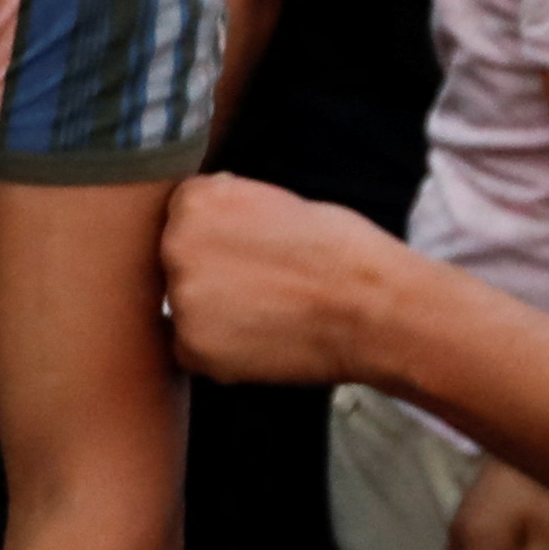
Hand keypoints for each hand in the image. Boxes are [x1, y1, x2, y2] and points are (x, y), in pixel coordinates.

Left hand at [158, 173, 423, 384]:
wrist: (372, 307)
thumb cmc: (337, 250)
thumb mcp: (273, 200)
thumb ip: (227, 207)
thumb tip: (199, 219)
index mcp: (194, 199)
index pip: (183, 216)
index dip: (219, 235)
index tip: (251, 251)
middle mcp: (176, 245)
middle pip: (177, 260)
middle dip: (210, 272)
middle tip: (260, 285)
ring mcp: (181, 298)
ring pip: (183, 305)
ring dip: (212, 312)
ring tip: (265, 312)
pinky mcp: (193, 347)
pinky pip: (190, 349)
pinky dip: (218, 350)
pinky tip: (259, 339)